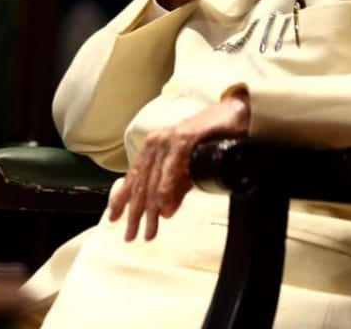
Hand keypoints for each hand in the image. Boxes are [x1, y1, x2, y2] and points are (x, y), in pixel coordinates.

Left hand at [108, 92, 249, 241]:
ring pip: (153, 179)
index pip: (133, 177)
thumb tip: (164, 213)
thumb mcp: (190, 170)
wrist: (236, 115)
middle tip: (132, 236)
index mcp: (154, 149)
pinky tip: (164, 207)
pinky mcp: (185, 138)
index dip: (121, 199)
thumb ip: (176, 189)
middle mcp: (157, 143)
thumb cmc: (213, 140)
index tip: (114, 219)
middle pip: (140, 183)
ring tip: (150, 230)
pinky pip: (171, 167)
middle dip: (135, 213)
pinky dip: (167, 189)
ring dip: (150, 209)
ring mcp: (170, 139)